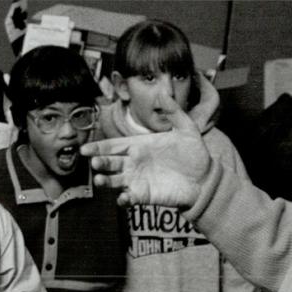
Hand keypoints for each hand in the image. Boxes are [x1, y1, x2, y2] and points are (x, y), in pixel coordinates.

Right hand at [82, 107, 210, 206]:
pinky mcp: (145, 195)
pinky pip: (129, 198)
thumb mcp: (187, 129)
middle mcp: (134, 163)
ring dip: (106, 181)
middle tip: (95, 162)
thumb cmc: (195, 154)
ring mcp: (138, 180)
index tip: (85, 149)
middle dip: (100, 162)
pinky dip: (123, 199)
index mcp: (140, 146)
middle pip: (110, 162)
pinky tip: (123, 198)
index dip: (99, 147)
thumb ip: (174, 112)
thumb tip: (163, 92)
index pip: (114, 145)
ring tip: (101, 180)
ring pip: (114, 180)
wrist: (206, 179)